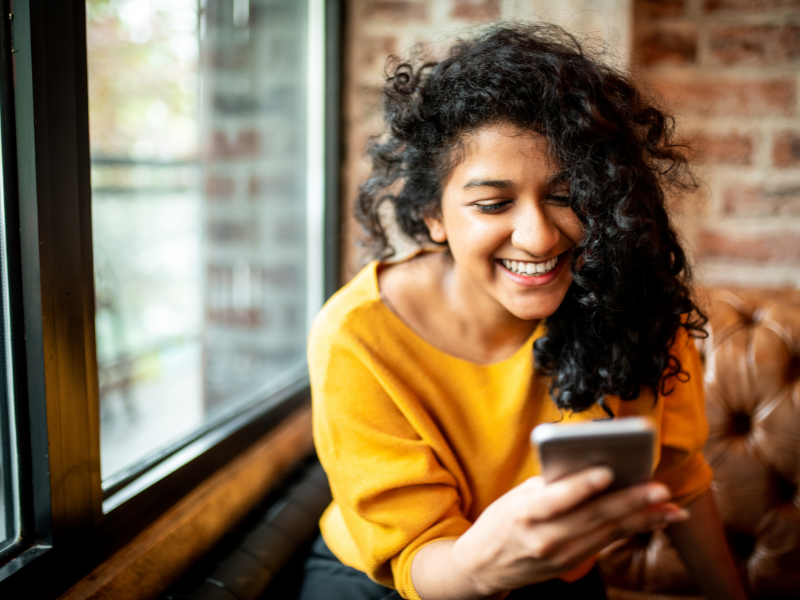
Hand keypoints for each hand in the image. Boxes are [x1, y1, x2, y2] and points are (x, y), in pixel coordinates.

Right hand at [449, 467, 687, 595]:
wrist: (483, 565)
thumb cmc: (501, 521)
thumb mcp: (516, 497)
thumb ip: (550, 485)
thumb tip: (590, 466)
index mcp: (525, 513)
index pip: (557, 498)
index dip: (582, 485)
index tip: (608, 471)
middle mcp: (544, 537)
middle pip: (593, 517)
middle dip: (630, 502)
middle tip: (660, 489)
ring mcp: (560, 555)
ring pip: (607, 533)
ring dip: (643, 519)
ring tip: (670, 507)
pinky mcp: (572, 564)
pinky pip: (606, 543)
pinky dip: (632, 530)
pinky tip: (654, 519)